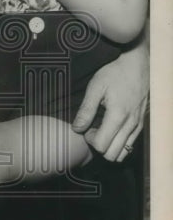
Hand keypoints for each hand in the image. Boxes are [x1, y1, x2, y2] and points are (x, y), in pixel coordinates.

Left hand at [72, 40, 148, 160]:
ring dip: (110, 146)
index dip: (90, 140)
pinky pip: (131, 145)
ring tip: (103, 130)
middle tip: (94, 130)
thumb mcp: (95, 87)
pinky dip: (119, 143)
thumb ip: (86, 110)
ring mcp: (138, 125)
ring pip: (123, 153)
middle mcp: (130, 124)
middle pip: (112, 155)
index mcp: (118, 116)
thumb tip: (77, 128)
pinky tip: (112, 128)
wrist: (138, 65)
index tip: (87, 127)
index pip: (102, 146)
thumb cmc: (115, 73)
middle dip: (99, 146)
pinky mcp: (141, 124)